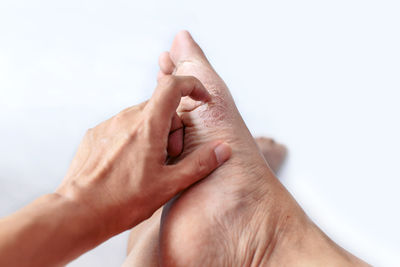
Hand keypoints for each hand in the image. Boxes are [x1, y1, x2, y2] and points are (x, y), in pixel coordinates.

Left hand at [56, 75, 230, 236]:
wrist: (79, 212)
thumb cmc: (124, 201)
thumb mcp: (169, 185)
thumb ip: (199, 163)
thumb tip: (222, 149)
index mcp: (147, 125)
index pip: (172, 85)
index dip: (192, 86)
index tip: (201, 100)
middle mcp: (126, 118)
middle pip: (161, 107)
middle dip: (173, 127)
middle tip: (170, 157)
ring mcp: (109, 125)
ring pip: (143, 117)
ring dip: (154, 134)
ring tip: (149, 166)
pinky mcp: (96, 134)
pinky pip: (124, 126)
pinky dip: (135, 138)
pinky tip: (130, 166)